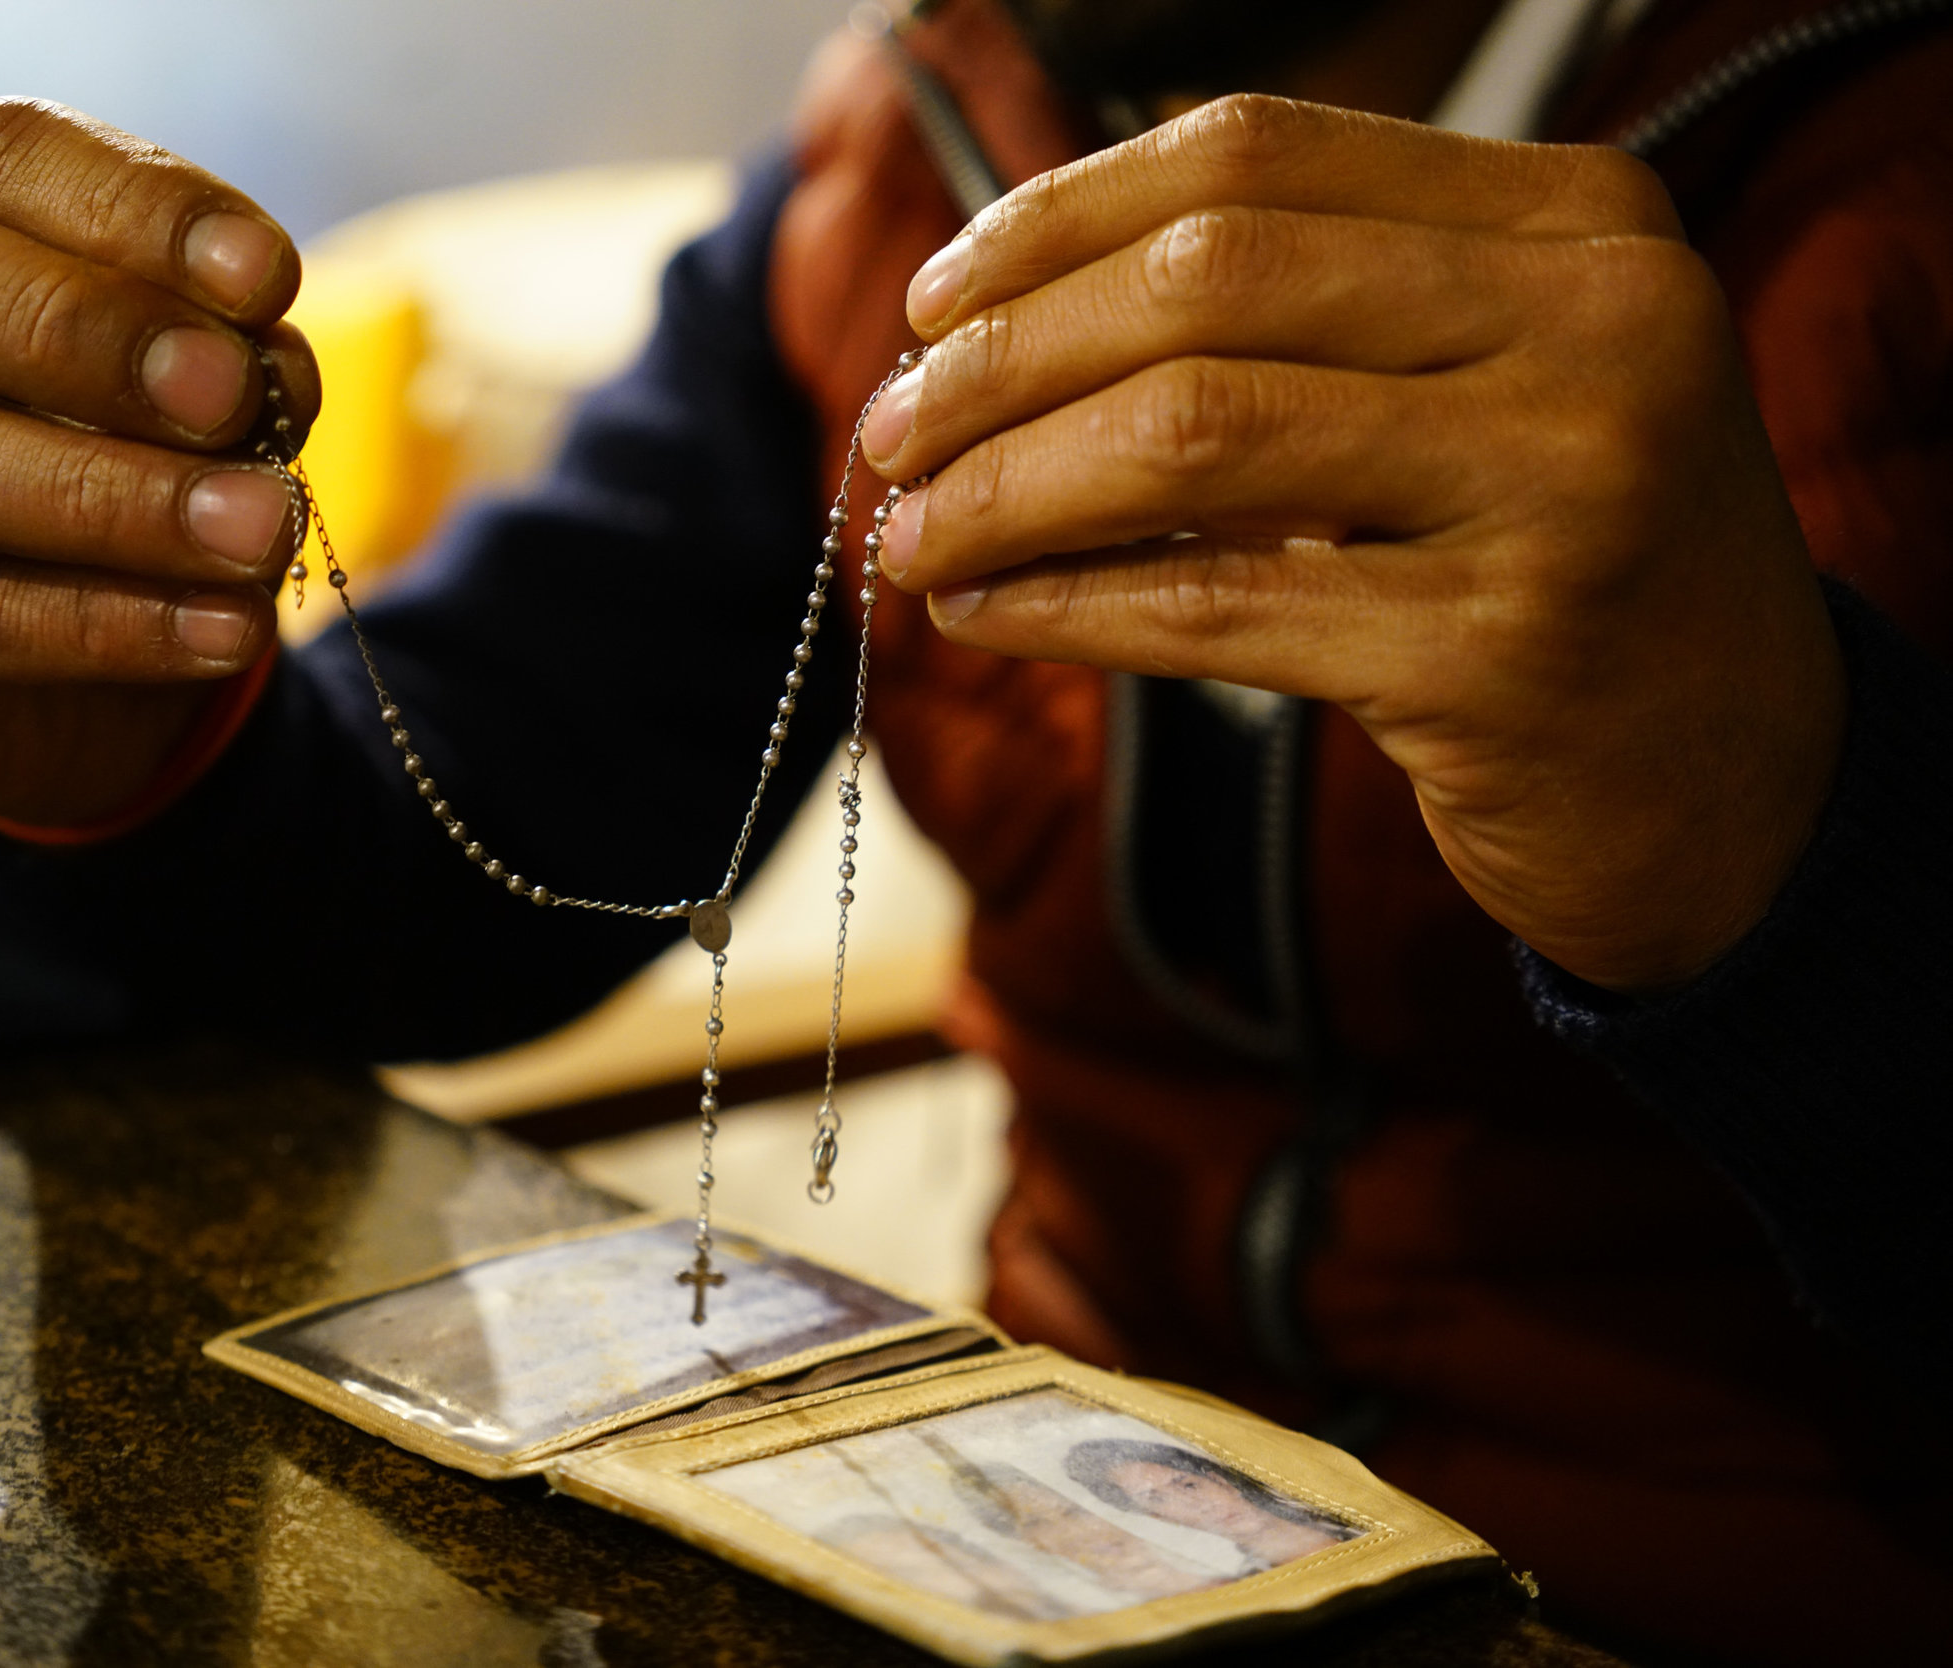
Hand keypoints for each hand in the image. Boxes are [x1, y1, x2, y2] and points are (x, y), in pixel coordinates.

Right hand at [0, 99, 321, 824]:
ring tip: (258, 529)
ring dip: (116, 495)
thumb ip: (218, 358)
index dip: (136, 207)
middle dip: (89, 333)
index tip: (268, 278)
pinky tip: (223, 629)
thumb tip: (263, 367)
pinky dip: (107, 622)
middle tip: (232, 398)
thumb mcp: (184, 395)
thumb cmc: (118, 473)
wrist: (59, 679)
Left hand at [861, 96, 1845, 993]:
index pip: (1254, 160)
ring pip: (1191, 437)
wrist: (1741, 786)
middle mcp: (1594, 325)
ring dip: (1006, 486)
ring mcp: (1560, 487)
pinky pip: (1214, 605)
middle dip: (1004, 359)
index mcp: (1577, 220)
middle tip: (890, 433)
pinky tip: (983, 612)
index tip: (935, 302)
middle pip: (1205, 284)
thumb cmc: (1560, 567)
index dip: (1058, 221)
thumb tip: (998, 316)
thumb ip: (1301, 322)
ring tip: (911, 534)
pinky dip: (1065, 605)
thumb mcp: (1477, 392)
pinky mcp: (1501, 655)